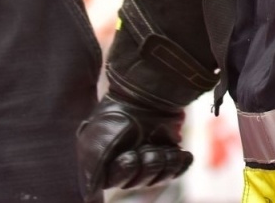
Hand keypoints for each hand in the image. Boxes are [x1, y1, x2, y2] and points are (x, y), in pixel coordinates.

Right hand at [76, 95, 191, 199]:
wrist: (145, 91)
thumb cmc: (116, 117)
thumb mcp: (95, 145)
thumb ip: (91, 176)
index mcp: (106, 165)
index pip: (119, 182)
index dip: (126, 171)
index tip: (129, 155)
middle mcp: (127, 165)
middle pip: (140, 181)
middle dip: (146, 164)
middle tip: (145, 146)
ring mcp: (149, 158)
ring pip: (160, 177)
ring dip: (163, 162)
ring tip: (162, 147)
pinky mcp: (168, 151)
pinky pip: (177, 170)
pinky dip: (180, 163)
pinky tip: (182, 155)